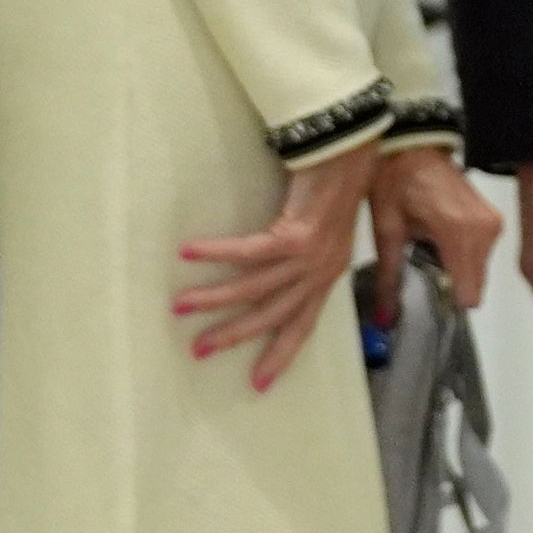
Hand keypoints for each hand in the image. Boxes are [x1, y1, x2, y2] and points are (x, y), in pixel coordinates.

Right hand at [176, 136, 379, 391]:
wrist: (352, 149)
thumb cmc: (334, 185)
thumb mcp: (325, 231)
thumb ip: (303, 256)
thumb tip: (267, 271)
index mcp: (328, 274)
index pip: (302, 324)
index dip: (281, 354)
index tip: (259, 383)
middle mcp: (322, 271)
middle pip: (273, 315)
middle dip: (235, 335)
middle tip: (199, 350)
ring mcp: (312, 255)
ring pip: (255, 289)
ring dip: (214, 300)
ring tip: (180, 306)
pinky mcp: (298, 235)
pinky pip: (248, 252)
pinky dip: (217, 254)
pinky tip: (188, 253)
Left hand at [367, 146, 504, 326]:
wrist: (414, 145)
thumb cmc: (394, 182)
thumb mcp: (386, 231)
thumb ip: (389, 279)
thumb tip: (384, 321)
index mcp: (458, 233)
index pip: (467, 292)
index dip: (444, 304)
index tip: (423, 302)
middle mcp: (485, 231)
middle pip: (473, 285)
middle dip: (448, 288)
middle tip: (418, 272)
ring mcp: (493, 224)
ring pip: (478, 272)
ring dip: (455, 272)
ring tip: (426, 253)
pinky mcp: (494, 220)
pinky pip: (480, 256)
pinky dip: (461, 258)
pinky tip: (439, 243)